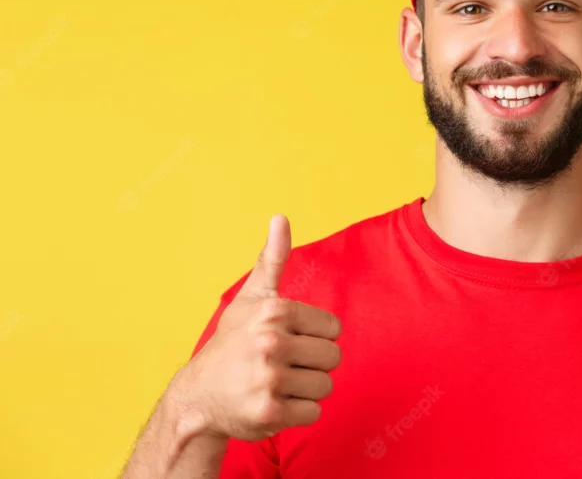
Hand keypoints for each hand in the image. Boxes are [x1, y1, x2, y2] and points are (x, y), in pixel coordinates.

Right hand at [176, 214, 342, 441]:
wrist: (199, 396)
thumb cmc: (233, 343)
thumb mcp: (252, 298)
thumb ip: (272, 259)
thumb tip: (281, 217)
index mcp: (274, 311)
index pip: (333, 329)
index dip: (315, 337)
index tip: (288, 340)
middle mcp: (271, 342)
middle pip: (333, 358)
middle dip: (313, 365)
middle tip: (282, 365)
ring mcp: (269, 379)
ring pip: (326, 386)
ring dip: (306, 390)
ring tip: (277, 384)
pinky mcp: (269, 412)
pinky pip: (313, 412)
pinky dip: (298, 413)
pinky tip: (273, 403)